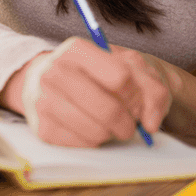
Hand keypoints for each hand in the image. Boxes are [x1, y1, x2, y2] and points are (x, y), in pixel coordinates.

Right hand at [4, 37, 172, 147]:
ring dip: (112, 133)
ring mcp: (44, 100)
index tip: (137, 100)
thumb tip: (150, 124)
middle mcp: (54, 71)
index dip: (137, 95)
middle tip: (130, 123)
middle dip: (128, 122)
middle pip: (109, 109)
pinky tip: (90, 128)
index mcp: (76, 50)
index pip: (121, 78)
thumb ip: (153, 91)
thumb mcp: (129, 69)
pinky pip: (84, 145)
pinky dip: (95, 141)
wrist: (54, 82)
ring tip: (109, 123)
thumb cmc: (98, 74)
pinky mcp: (43, 128)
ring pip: (97, 131)